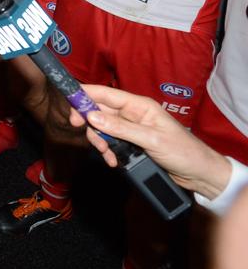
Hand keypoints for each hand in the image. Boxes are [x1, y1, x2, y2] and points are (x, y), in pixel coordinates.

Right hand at [69, 84, 232, 200]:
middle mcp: (131, 114)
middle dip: (91, 125)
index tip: (69, 106)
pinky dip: (107, 151)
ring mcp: (130, 129)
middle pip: (98, 112)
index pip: (105, 94)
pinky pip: (110, 143)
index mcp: (138, 105)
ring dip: (100, 141)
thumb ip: (121, 128)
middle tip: (90, 139)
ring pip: (101, 129)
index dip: (84, 97)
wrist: (199, 174)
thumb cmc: (182, 151)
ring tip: (108, 154)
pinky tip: (113, 161)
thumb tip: (92, 116)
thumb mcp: (151, 139)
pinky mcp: (130, 143)